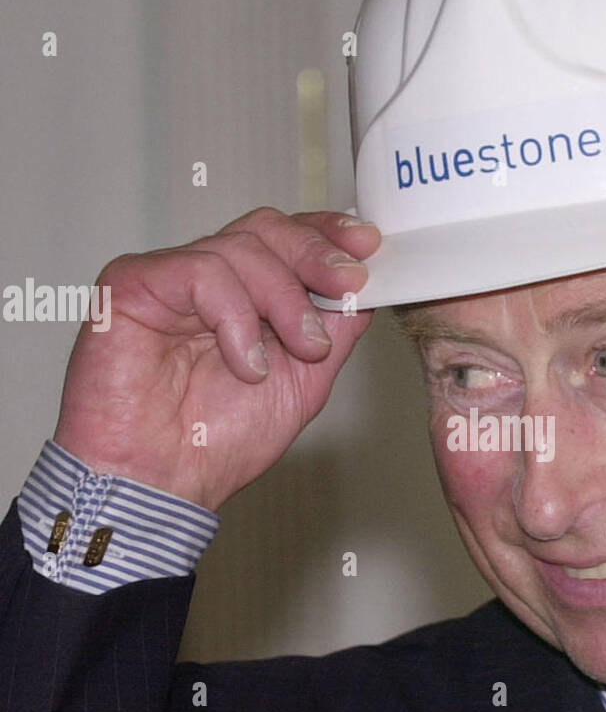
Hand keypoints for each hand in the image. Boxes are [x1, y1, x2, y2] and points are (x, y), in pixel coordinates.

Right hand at [53, 207, 379, 510]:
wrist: (162, 483)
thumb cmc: (215, 442)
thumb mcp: (304, 382)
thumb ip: (334, 330)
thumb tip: (363, 285)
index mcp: (243, 296)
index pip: (285, 238)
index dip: (326, 233)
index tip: (367, 247)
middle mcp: (205, 281)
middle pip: (265, 228)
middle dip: (316, 253)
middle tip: (347, 283)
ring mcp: (168, 279)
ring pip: (241, 248)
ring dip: (285, 300)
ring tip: (301, 351)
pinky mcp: (131, 284)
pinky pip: (200, 272)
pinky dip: (236, 318)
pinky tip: (246, 364)